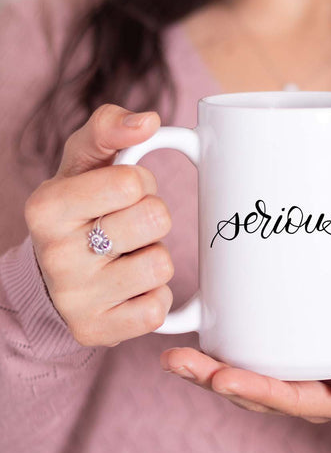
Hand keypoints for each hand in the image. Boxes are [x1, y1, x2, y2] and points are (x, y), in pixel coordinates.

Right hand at [25, 104, 174, 346]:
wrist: (54, 277)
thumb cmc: (79, 210)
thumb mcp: (83, 162)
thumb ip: (110, 129)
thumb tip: (149, 121)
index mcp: (47, 207)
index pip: (130, 181)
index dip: (140, 183)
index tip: (122, 193)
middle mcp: (55, 255)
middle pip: (154, 219)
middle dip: (152, 217)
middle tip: (129, 226)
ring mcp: (76, 299)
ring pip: (161, 265)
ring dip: (155, 258)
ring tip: (129, 257)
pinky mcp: (98, 331)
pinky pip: (157, 309)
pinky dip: (154, 296)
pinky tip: (130, 289)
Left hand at [160, 291, 330, 423]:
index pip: (295, 403)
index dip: (258, 392)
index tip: (224, 375)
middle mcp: (318, 393)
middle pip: (262, 396)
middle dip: (218, 382)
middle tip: (183, 363)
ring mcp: (302, 376)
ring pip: (251, 382)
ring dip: (210, 372)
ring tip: (175, 358)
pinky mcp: (293, 354)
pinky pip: (255, 362)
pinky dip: (223, 356)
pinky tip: (198, 340)